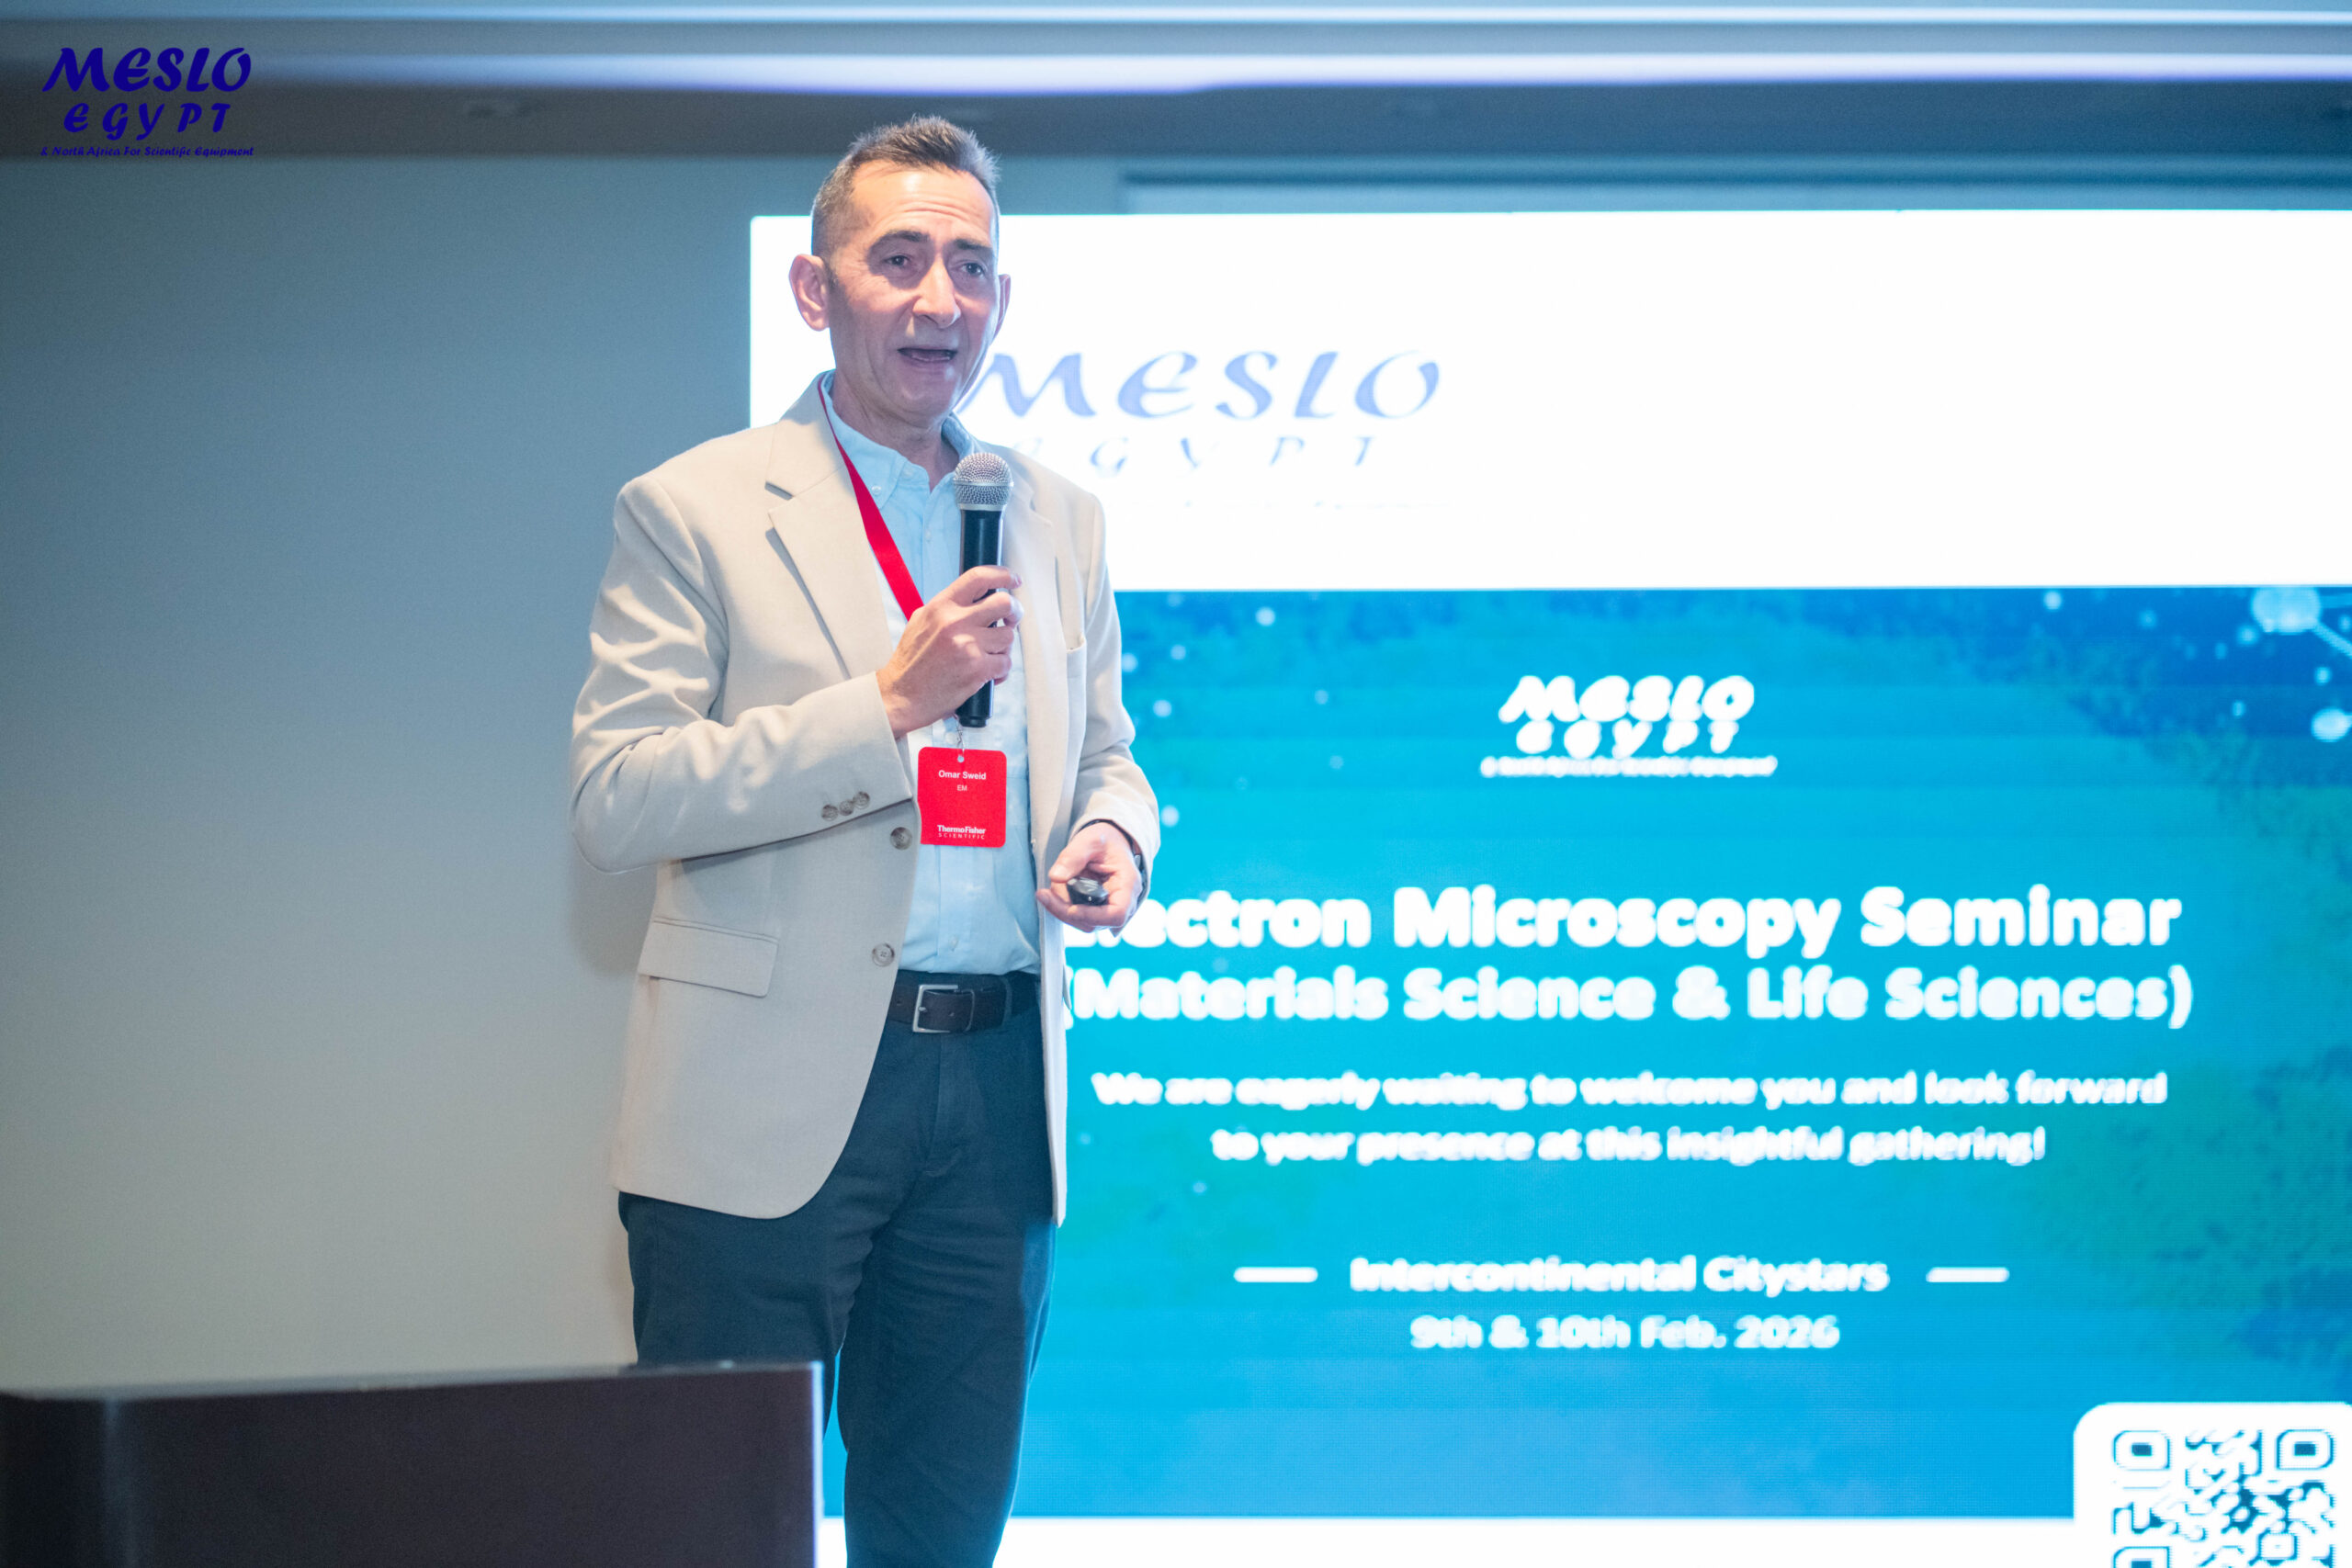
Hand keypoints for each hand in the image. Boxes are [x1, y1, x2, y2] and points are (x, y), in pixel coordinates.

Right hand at [876, 566, 1022, 738]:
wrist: (901, 696)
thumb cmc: (912, 663)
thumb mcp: (921, 622)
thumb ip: (947, 608)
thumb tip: (976, 598)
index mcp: (941, 607)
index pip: (978, 577)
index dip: (1003, 574)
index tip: (1013, 580)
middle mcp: (955, 622)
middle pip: (1004, 603)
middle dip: (1014, 611)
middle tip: (1011, 618)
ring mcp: (968, 645)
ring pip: (1008, 635)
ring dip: (1004, 646)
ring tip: (989, 654)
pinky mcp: (977, 669)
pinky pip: (1005, 662)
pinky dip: (1000, 670)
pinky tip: (987, 673)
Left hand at [1038, 821, 1139, 932]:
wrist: (1109, 844)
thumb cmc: (1106, 841)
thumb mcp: (1090, 840)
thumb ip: (1073, 856)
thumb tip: (1056, 877)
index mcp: (1128, 884)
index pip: (1116, 914)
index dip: (1092, 916)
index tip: (1071, 908)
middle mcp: (1122, 902)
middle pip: (1095, 922)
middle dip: (1066, 910)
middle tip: (1045, 894)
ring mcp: (1109, 910)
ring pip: (1083, 923)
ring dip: (1061, 909)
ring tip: (1049, 890)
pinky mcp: (1097, 911)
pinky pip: (1079, 918)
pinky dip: (1063, 908)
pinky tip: (1052, 895)